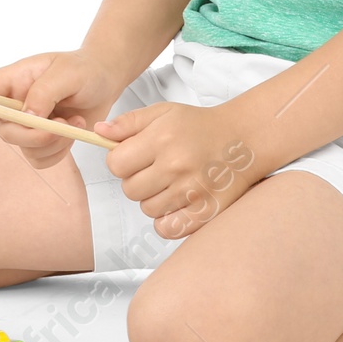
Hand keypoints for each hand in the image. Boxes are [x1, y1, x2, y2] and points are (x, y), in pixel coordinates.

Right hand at [0, 50, 123, 169]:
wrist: (104, 81)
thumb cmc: (83, 70)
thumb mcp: (66, 72)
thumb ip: (44, 92)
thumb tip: (27, 117)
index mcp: (13, 80)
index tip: (10, 112)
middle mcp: (16, 105)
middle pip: (6, 131)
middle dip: (34, 134)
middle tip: (59, 124)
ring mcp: (29, 125)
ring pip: (26, 149)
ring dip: (54, 142)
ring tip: (74, 121)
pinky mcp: (44, 142)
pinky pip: (41, 160)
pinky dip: (59, 152)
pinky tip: (73, 131)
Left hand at [95, 101, 258, 238]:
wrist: (244, 138)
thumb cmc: (200, 125)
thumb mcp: (163, 113)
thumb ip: (129, 123)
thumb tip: (98, 132)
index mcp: (162, 139)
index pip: (116, 164)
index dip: (120, 161)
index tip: (133, 157)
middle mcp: (176, 166)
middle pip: (129, 190)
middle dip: (136, 180)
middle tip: (155, 169)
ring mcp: (191, 191)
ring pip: (147, 209)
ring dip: (153, 199)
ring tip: (170, 183)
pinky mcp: (204, 211)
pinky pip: (167, 228)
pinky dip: (167, 220)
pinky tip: (176, 202)